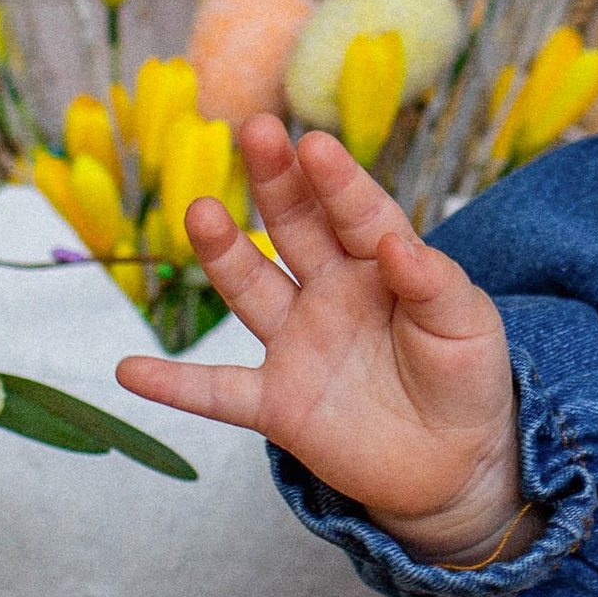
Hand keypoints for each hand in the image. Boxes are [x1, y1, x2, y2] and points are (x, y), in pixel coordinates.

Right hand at [114, 117, 528, 561]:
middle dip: (276, 180)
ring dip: (223, 252)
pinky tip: (130, 370)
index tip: (313, 144)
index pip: (357, 211)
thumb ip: (434, 284)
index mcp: (381, 264)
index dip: (337, 180)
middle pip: (295, 227)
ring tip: (201, 211)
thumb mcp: (467, 326)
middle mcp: (330, 292)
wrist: (457, 465)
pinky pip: (217, 393)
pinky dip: (174, 385)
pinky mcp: (278, 404)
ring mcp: (298, 345)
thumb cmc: (466, 379)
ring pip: (251, 289)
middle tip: (255, 130)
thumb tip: (393, 242)